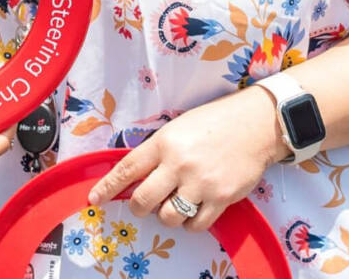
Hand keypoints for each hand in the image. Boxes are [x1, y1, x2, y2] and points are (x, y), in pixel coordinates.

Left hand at [87, 86, 285, 231]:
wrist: (253, 126)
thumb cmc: (212, 123)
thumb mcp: (176, 128)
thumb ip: (157, 151)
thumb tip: (136, 175)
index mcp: (163, 142)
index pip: (127, 169)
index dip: (108, 187)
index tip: (95, 199)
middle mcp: (178, 165)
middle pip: (143, 201)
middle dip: (137, 207)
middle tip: (141, 205)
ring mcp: (200, 184)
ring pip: (168, 217)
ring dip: (165, 216)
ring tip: (173, 204)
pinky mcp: (221, 199)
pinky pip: (196, 225)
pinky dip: (189, 223)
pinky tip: (192, 211)